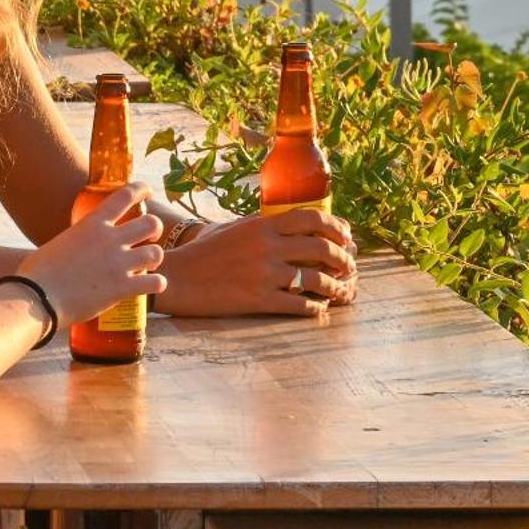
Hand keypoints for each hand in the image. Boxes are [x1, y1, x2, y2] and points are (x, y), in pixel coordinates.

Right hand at [16, 182, 165, 328]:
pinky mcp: (122, 288)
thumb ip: (75, 241)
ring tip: (149, 266)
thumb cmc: (37, 274)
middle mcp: (110, 239)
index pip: (124, 195)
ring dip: (155, 259)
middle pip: (150, 223)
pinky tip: (154, 286)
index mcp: (92, 224)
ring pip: (156, 253)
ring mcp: (118, 263)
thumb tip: (75, 248)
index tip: (148, 190)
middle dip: (154, 230)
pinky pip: (155, 282)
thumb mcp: (58, 244)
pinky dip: (158, 284)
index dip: (141, 189)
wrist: (36, 299)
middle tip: (149, 239)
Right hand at [153, 210, 358, 316]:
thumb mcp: (237, 229)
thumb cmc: (206, 252)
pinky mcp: (258, 299)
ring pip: (316, 278)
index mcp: (263, 224)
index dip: (337, 228)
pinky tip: (320, 309)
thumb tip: (298, 226)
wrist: (177, 277)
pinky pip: (298, 304)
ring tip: (343, 291)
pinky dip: (315, 308)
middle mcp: (268, 246)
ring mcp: (264, 273)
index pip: (313, 219)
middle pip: (321, 248)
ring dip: (336, 286)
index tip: (348, 238)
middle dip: (344, 258)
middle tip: (351, 266)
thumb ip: (267, 226)